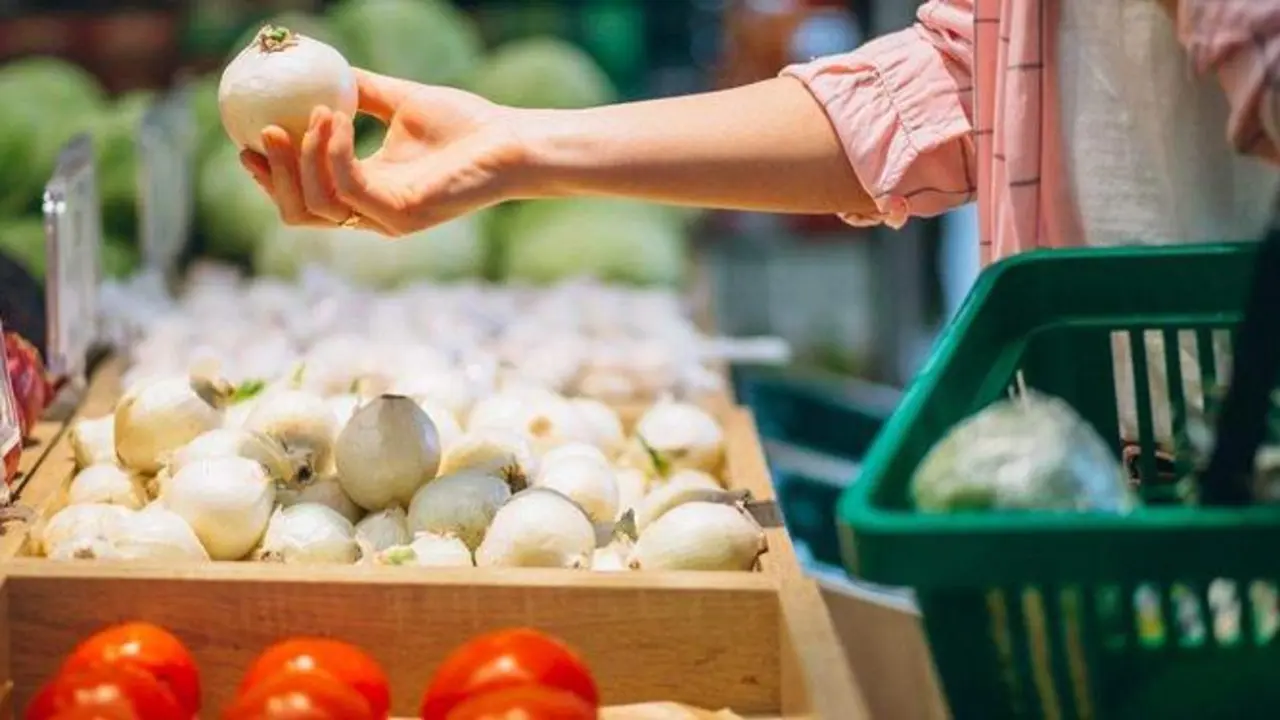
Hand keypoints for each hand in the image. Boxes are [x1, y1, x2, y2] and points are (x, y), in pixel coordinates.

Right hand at [241, 69, 526, 236]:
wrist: (509, 140)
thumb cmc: (466, 124)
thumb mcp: (399, 101)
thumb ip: (359, 91)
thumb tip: (320, 68)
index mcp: (368, 192)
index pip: (306, 197)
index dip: (271, 176)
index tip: (247, 141)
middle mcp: (372, 214)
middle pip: (299, 213)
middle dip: (272, 178)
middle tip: (260, 134)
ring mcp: (386, 220)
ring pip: (316, 205)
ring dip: (303, 157)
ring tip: (311, 114)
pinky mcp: (401, 215)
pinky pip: (347, 186)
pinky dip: (332, 151)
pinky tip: (334, 117)